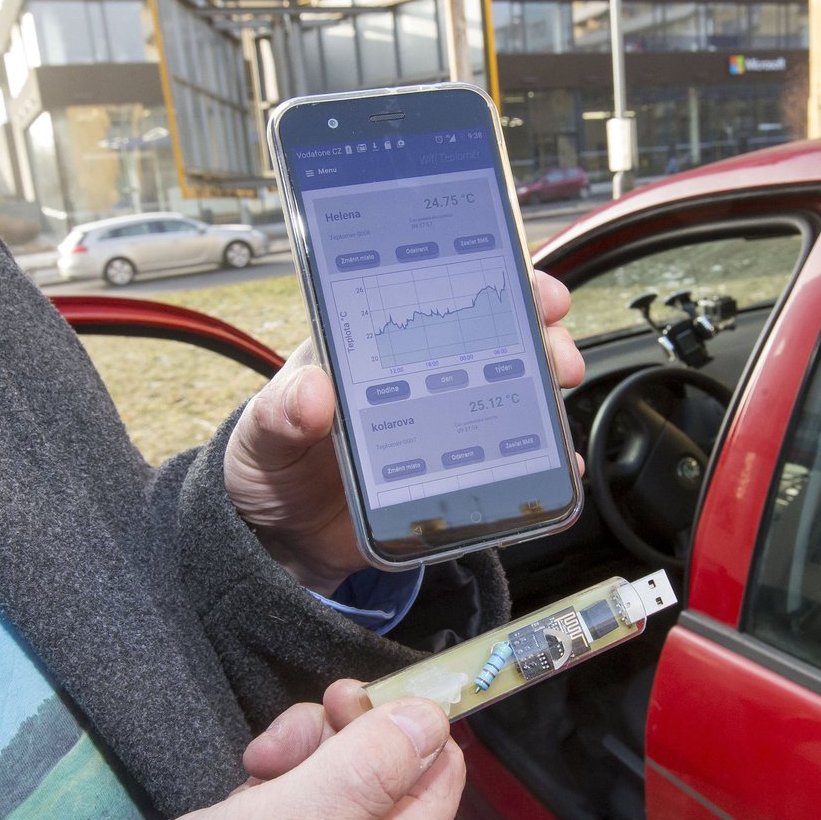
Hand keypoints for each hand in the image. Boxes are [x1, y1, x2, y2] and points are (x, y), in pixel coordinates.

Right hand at [76, 690, 462, 819]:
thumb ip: (360, 774)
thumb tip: (431, 720)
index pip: (437, 764)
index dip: (393, 718)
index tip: (335, 704)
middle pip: (386, 775)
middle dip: (331, 740)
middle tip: (269, 755)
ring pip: (340, 798)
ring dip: (296, 770)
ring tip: (246, 782)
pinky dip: (274, 808)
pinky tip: (239, 816)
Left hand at [224, 270, 584, 594]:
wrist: (284, 541)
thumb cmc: (270, 468)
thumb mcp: (261, 437)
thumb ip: (279, 414)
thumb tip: (314, 393)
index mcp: (371, 350)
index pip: (435, 295)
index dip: (486, 278)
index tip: (523, 280)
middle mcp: (418, 381)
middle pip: (491, 341)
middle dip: (535, 332)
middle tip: (556, 347)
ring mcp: (442, 428)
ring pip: (509, 396)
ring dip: (545, 390)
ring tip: (559, 397)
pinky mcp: (455, 477)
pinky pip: (508, 463)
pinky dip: (542, 464)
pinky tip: (559, 468)